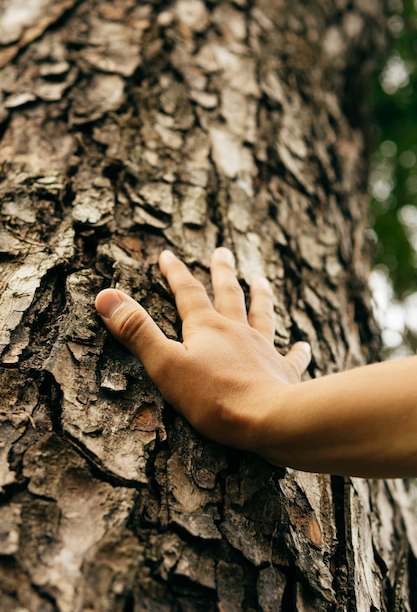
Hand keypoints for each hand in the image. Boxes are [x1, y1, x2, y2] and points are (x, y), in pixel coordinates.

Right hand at [95, 248, 310, 456]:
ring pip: (261, 315)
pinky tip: (304, 344)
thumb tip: (105, 295)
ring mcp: (264, 350)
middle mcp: (237, 331)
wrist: (268, 419)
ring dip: (260, 297)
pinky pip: (292, 357)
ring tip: (261, 279)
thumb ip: (136, 329)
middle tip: (223, 251)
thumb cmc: (213, 396)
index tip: (167, 255)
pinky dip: (298, 350)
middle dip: (222, 272)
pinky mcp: (284, 373)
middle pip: (229, 294)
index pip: (187, 292)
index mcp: (207, 327)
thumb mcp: (164, 363)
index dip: (175, 273)